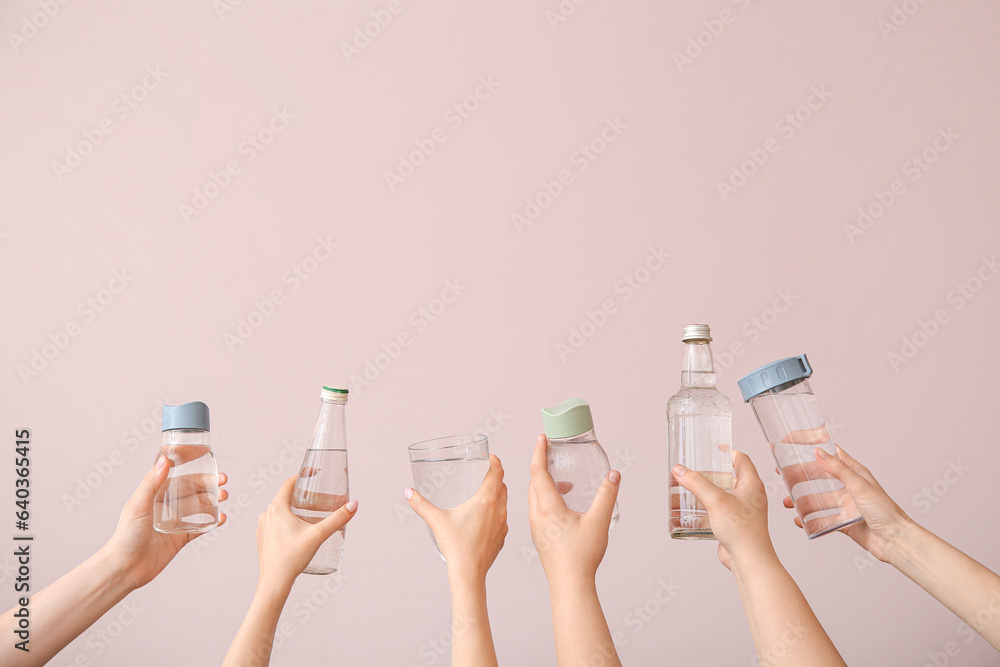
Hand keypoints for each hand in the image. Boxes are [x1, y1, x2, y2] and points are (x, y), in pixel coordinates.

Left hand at [103, 455, 228, 590]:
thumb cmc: (126, 535)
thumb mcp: (138, 505)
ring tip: (224, 497)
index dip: (195, 470)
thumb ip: (151, 482)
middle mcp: (166, 507)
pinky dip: (212, 522)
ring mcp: (174, 522)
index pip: (179, 478)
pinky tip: (221, 518)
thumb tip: (165, 459)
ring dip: (213, 501)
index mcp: (155, 495)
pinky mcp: (180, 538)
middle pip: (193, 491)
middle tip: (223, 481)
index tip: (210, 463)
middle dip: (209, 485)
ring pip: (199, 507)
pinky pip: (200, 527)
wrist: (125, 568)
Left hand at [256, 476, 357, 589]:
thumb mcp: (318, 535)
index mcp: (277, 508)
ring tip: (307, 513)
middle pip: (283, 496)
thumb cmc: (292, 558)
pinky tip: (294, 530)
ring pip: (277, 510)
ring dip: (291, 508)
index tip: (313, 474)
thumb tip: (353, 505)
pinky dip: (284, 521)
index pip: (288, 483)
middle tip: (315, 496)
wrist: (274, 582)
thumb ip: (337, 519)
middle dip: (300, 494)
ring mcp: (262, 528)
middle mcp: (266, 515)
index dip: (301, 475)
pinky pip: (273, 523)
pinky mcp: (262, 539)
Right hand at [406, 455, 507, 581]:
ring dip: (497, 495)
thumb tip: (408, 492)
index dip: (495, 462)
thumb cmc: (455, 546)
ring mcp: (502, 524)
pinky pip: (502, 520)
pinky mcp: (501, 538)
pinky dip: (497, 514)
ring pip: (504, 503)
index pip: (497, 473)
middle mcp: (498, 509)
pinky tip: (485, 519)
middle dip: (495, 477)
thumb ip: (421, 504)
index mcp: (486, 500)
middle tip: (485, 474)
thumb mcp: (436, 520)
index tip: (490, 457)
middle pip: (502, 486)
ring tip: (485, 495)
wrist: (469, 573)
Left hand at [528, 435, 619, 582]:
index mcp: (547, 506)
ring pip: (534, 496)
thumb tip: (613, 475)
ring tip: (565, 483)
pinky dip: (546, 498)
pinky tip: (564, 506)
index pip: (538, 471)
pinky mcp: (539, 536)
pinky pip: (537, 509)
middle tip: (552, 454)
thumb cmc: (580, 556)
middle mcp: (536, 514)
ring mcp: (535, 526)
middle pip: (533, 482)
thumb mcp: (599, 521)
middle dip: (541, 465)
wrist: (569, 584)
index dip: (539, 452)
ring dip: (545, 484)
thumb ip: (607, 495)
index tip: (541, 438)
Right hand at [672, 451, 771, 570]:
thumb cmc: (742, 530)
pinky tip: (698, 508)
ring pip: (727, 493)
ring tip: (694, 487)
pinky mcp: (737, 524)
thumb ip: (697, 483)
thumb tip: (680, 470)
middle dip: (715, 471)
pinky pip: (723, 509)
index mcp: (752, 485)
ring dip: (712, 489)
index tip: (716, 448)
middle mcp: (751, 496)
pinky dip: (711, 505)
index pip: (742, 460)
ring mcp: (744, 511)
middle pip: (733, 476)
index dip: (728, 452)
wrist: (749, 560)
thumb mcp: (716, 500)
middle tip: (699, 468)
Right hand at [781, 445, 912, 561]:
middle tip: (782, 476)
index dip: (811, 446)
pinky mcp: (843, 522)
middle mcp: (848, 487)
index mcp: (854, 472)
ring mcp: (845, 505)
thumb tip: (818, 451)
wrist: (896, 541)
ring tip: (787, 503)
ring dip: (801, 501)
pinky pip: (822, 520)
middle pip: (818, 477)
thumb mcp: (859, 485)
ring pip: (817, 500)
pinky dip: (809, 520)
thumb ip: (838, 469)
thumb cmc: (885, 510)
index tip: (791, 443)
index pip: (829, 454)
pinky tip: (800, 521)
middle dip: (799, 476)